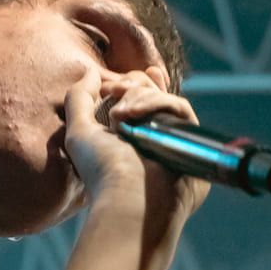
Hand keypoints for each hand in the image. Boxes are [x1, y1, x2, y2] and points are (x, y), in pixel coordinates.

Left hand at [63, 81, 209, 242]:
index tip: (114, 82)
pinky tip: (135, 113)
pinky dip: (158, 102)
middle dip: (131, 86)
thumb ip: (79, 98)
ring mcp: (173, 138)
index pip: (138, 99)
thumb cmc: (102, 172)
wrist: (129, 198)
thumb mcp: (79, 132)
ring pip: (165, 97)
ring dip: (140, 95)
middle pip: (152, 92)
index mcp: (130, 135)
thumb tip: (90, 70)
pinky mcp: (191, 140)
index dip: (132, 83)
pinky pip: (181, 108)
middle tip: (113, 93)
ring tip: (120, 113)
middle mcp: (154, 136)